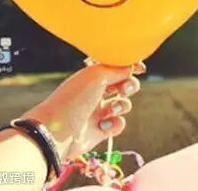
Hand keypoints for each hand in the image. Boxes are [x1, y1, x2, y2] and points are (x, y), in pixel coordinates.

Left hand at [22, 62, 144, 160]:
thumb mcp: (97, 75)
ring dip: (122, 106)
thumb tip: (133, 67)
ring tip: (110, 110)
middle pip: (124, 85)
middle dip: (129, 86)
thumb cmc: (74, 98)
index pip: (115, 67)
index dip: (129, 67)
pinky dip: (115, 123)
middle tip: (124, 89)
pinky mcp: (102, 129)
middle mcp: (96, 92)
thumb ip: (119, 69)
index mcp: (92, 76)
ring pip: (123, 105)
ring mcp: (99, 111)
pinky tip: (103, 125)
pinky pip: (119, 123)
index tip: (139, 68)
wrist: (58, 130)